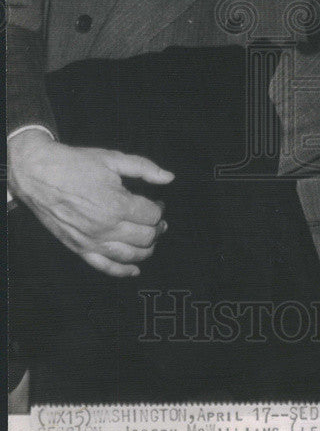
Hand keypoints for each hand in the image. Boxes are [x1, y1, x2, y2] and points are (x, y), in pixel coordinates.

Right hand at [8, 129, 173, 276]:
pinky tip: (134, 269)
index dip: (160, 209)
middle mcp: (106, 227)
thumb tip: (169, 177)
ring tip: (149, 239)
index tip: (158, 203)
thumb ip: (144, 168)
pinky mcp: (79, 248)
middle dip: (157, 229)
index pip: (152, 216)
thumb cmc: (75, 164)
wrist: (38, 175)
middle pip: (146, 237)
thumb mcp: (113, 159)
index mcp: (117, 204)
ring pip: (130, 255)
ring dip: (146, 249)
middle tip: (158, 221)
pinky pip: (105, 267)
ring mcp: (92, 241)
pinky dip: (123, 271)